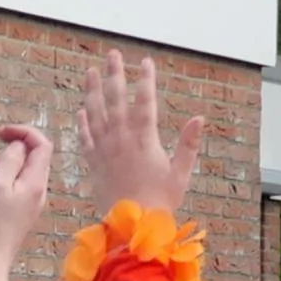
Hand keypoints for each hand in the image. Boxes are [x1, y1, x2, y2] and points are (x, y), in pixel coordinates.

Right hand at [0, 124, 54, 280]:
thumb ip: (10, 160)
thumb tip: (19, 146)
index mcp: (35, 182)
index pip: (41, 145)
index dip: (24, 132)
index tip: (1, 132)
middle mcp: (35, 192)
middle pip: (28, 159)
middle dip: (7, 147)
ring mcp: (25, 205)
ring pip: (12, 174)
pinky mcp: (14, 215)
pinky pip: (5, 191)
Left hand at [74, 49, 201, 218]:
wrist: (131, 226)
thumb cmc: (159, 202)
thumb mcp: (180, 173)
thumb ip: (188, 145)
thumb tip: (199, 118)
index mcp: (144, 140)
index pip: (144, 102)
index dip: (145, 81)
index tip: (146, 62)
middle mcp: (121, 140)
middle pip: (116, 100)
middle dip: (115, 75)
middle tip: (113, 54)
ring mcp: (105, 151)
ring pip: (96, 114)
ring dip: (93, 91)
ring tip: (90, 72)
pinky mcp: (94, 164)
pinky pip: (85, 139)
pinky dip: (82, 123)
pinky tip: (81, 110)